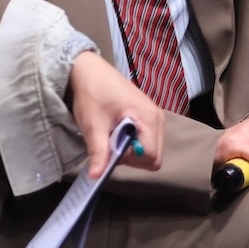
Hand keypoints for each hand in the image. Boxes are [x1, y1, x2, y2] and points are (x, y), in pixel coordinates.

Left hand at [67, 52, 163, 180]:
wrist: (90, 70)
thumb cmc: (92, 94)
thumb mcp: (92, 125)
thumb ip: (99, 152)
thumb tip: (96, 177)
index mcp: (149, 118)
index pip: (150, 156)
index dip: (129, 159)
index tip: (111, 148)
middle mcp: (158, 118)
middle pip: (154, 156)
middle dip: (132, 157)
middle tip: (111, 143)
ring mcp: (156, 115)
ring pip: (151, 149)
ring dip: (132, 150)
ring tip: (112, 135)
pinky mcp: (150, 114)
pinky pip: (148, 139)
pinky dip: (134, 142)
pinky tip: (118, 130)